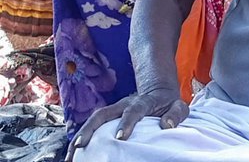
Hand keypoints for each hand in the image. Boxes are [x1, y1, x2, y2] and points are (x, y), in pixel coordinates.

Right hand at [65, 87, 187, 161]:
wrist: (158, 92)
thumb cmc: (168, 104)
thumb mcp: (178, 106)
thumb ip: (175, 114)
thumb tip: (166, 125)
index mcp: (142, 102)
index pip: (134, 111)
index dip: (127, 122)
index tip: (121, 137)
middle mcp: (123, 104)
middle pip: (103, 113)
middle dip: (90, 129)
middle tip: (80, 146)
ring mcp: (113, 110)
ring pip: (93, 120)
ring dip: (80, 135)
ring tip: (70, 155)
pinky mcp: (107, 117)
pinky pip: (91, 126)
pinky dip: (80, 139)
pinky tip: (72, 155)